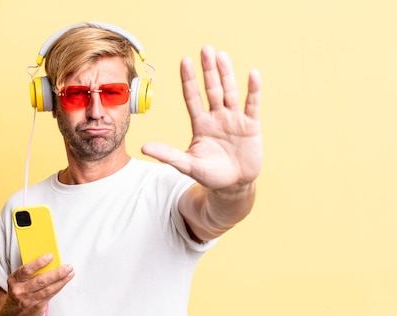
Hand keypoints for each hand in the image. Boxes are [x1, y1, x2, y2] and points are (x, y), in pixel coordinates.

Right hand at [5, 255, 73, 315]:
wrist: (13, 314)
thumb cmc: (19, 290)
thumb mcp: (18, 281)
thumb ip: (30, 272)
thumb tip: (49, 260)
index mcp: (14, 280)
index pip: (26, 270)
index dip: (39, 263)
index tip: (51, 256)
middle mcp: (20, 291)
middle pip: (41, 281)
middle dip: (56, 273)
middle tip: (68, 267)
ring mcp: (28, 300)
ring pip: (48, 289)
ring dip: (62, 280)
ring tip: (70, 272)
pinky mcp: (37, 307)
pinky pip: (50, 295)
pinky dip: (59, 286)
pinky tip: (65, 280)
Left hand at [142, 45, 261, 190]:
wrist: (233, 186)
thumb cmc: (209, 174)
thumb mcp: (187, 165)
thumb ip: (168, 154)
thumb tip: (143, 147)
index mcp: (200, 124)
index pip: (192, 97)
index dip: (189, 80)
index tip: (185, 61)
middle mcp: (217, 117)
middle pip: (211, 89)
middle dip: (208, 70)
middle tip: (205, 49)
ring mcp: (234, 119)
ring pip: (230, 92)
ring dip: (227, 74)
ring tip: (222, 56)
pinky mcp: (251, 126)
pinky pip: (252, 105)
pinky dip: (253, 90)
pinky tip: (252, 74)